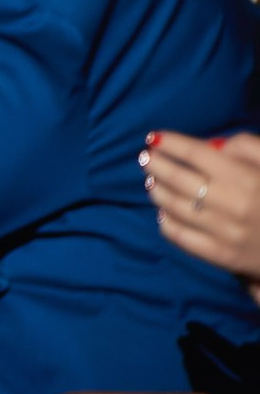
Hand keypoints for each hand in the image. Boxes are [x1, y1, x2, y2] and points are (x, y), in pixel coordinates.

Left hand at [146, 132, 259, 281]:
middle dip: (156, 164)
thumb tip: (214, 145)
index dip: (170, 143)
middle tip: (145, 157)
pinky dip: (165, 221)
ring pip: (173, 206)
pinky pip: (180, 236)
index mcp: (245, 178)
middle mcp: (231, 204)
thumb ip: (248, 148)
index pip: (194, 154)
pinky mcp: (221, 256)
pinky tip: (163, 211)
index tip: (153, 137)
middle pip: (177, 178)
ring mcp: (224, 232)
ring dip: (156, 190)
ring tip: (151, 181)